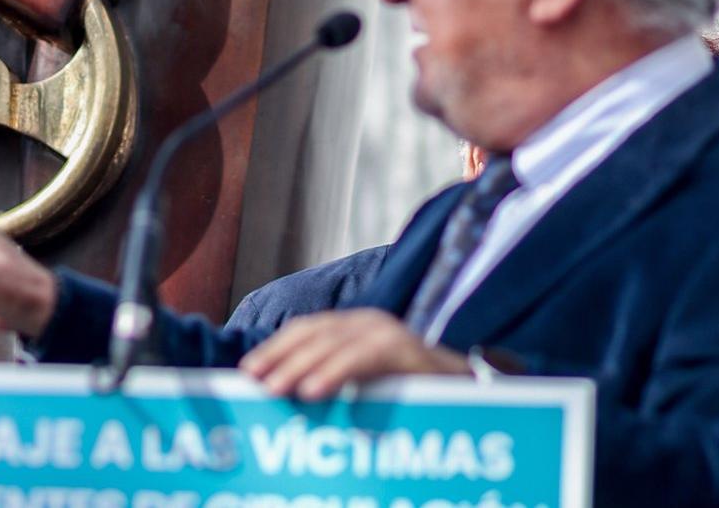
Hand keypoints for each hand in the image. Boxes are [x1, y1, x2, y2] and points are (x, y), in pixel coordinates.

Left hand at [237, 309, 469, 399]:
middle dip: (279, 357)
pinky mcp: (406, 349)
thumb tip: (280, 394)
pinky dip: (334, 374)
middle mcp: (367, 322)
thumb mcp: (363, 384)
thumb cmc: (410, 395)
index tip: (247, 371)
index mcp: (353, 327)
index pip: (305, 330)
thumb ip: (331, 381)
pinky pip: (362, 360)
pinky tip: (313, 391)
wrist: (471, 394)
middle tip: (254, 381)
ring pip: (333, 345)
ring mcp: (387, 332)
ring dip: (299, 367)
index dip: (275, 348)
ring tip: (275, 389)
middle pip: (313, 334)